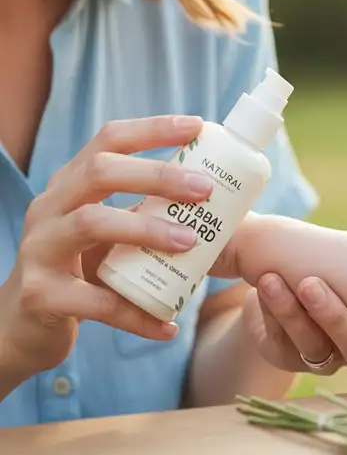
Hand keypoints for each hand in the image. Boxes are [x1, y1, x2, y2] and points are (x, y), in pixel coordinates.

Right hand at [0, 116, 212, 384]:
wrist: (21, 329)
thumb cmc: (80, 269)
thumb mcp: (109, 231)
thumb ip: (145, 211)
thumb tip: (216, 199)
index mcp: (71, 184)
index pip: (109, 139)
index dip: (152, 129)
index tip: (198, 126)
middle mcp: (50, 207)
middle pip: (99, 171)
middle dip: (157, 175)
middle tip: (204, 188)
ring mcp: (39, 248)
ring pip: (92, 223)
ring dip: (148, 230)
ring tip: (191, 243)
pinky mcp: (39, 294)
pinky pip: (94, 301)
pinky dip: (135, 312)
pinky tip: (168, 325)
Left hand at [241, 275, 346, 375]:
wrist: (285, 269)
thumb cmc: (340, 261)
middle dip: (334, 317)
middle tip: (311, 283)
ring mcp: (324, 356)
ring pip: (315, 349)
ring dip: (293, 313)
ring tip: (272, 281)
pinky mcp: (288, 356)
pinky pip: (283, 347)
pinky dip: (272, 315)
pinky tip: (261, 290)